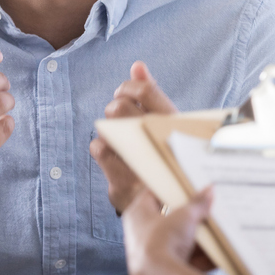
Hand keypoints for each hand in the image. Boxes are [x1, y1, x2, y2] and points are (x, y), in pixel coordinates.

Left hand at [91, 61, 176, 212]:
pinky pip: (99, 151)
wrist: (176, 207)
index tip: (127, 92)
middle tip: (122, 114)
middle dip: (117, 106)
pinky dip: (102, 148)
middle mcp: (159, 146)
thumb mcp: (168, 126)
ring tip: (122, 137)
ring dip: (110, 130)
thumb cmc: (169, 158)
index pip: (146, 91)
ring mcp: (139, 168)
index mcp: (175, 128)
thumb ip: (151, 94)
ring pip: (107, 129)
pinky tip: (114, 153)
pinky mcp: (121, 185)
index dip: (129, 86)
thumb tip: (137, 66)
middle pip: (119, 107)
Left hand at [122, 187, 212, 274]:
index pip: (152, 194)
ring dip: (199, 238)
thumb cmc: (161, 241)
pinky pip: (187, 260)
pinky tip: (219, 254)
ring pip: (180, 241)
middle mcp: (141, 234)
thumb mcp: (184, 217)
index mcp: (137, 213)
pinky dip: (202, 258)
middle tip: (207, 208)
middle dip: (191, 216)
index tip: (186, 185)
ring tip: (217, 230)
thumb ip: (197, 204)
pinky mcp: (165, 271)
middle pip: (169, 220)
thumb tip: (208, 191)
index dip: (169, 188)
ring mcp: (152, 254)